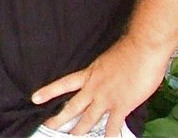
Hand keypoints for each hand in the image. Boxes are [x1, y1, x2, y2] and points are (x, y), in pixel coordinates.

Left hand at [31, 35, 168, 135]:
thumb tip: (103, 80)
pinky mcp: (122, 105)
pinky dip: (110, 135)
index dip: (48, 92)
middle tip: (47, 127)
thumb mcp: (106, 60)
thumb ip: (101, 73)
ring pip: (88, 119)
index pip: (63, 84)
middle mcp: (93, 88)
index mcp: (88, 74)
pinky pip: (113, 125)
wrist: (142, 49)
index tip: (35, 99)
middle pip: (72, 107)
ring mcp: (106, 98)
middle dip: (59, 119)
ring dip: (79, 131)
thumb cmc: (128, 51)